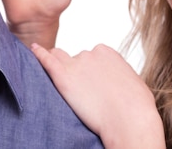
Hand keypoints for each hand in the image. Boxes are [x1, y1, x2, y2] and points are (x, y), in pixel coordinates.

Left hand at [32, 43, 164, 148]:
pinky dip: (39, 54)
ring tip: (60, 81)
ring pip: (58, 58)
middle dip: (75, 71)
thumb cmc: (137, 108)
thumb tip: (117, 79)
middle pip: (75, 59)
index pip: (91, 56)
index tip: (92, 85)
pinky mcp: (63, 76)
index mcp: (107, 52)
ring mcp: (75, 64)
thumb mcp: (133, 83)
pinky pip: (46, 59)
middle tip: (80, 91)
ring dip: (58, 66)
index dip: (90, 71)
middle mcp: (90, 53)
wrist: (129, 120)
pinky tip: (34, 50)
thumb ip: (119, 75)